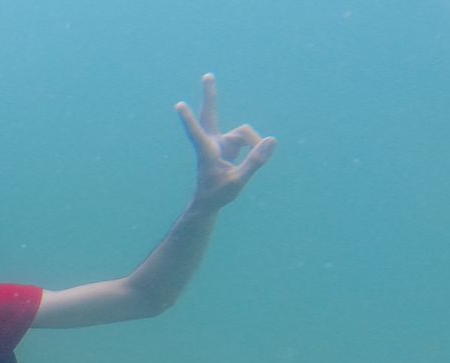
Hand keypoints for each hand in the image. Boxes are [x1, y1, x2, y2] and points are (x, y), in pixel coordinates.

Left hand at [177, 73, 275, 213]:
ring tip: (261, 155)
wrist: (209, 201)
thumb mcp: (238, 182)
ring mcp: (219, 142)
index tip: (178, 105)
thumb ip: (255, 161)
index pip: (196, 133)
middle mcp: (211, 143)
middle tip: (208, 75)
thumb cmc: (217, 194)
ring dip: (254, 144)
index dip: (188, 119)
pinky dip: (254, 148)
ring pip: (243, 134)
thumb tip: (271, 140)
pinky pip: (247, 140)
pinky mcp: (227, 144)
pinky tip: (257, 152)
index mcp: (206, 153)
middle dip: (210, 95)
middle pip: (210, 114)